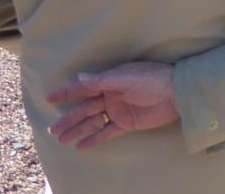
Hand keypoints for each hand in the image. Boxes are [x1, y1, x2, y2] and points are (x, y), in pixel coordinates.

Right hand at [46, 62, 178, 150]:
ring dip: (77, 130)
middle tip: (52, 130)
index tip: (49, 97)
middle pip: (85, 108)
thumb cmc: (152, 79)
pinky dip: (94, 139)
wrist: (176, 93)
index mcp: (109, 81)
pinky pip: (106, 132)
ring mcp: (118, 110)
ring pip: (93, 121)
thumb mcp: (125, 78)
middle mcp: (111, 95)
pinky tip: (80, 146)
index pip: (83, 88)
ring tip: (61, 139)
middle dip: (69, 118)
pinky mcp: (126, 123)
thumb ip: (102, 80)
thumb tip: (79, 77)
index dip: (66, 93)